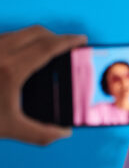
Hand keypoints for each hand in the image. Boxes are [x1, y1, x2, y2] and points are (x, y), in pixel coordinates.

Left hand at [0, 26, 85, 144]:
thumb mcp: (10, 129)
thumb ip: (42, 134)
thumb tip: (63, 132)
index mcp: (11, 69)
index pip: (48, 47)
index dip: (68, 41)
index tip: (81, 40)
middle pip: (35, 33)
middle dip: (55, 37)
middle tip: (67, 49)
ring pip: (17, 34)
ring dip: (36, 40)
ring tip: (46, 55)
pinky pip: (3, 40)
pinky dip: (18, 44)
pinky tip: (19, 61)